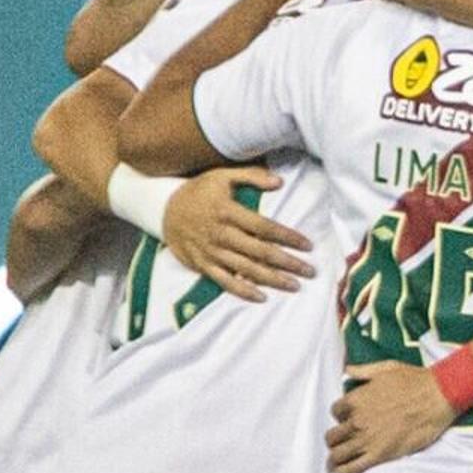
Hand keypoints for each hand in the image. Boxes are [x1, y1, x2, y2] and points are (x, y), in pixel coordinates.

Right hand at [163, 166, 314, 294]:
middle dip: (287, 262)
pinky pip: (224, 281)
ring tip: (294, 286)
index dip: (287, 237)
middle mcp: (220, 233)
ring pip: (246, 269)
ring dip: (272, 279)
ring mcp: (211, 251)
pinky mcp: (202, 264)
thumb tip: (279, 182)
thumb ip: (251, 176)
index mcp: (227, 211)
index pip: (264, 227)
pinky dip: (243, 291)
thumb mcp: (221, 175)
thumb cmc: (198, 191)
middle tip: (310, 271)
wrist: (162, 208)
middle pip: (259, 251)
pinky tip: (262, 297)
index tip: (308, 245)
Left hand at [329, 359, 457, 472]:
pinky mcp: (379, 454)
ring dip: (334, 458)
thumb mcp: (385, 368)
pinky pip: (353, 467)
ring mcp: (367, 439)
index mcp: (356, 399)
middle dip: (334, 439)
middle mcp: (357, 420)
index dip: (341, 416)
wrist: (437, 396)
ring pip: (338, 454)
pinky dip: (343, 472)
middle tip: (340, 443)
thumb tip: (347, 370)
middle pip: (332, 436)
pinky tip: (341, 472)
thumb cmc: (414, 381)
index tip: (348, 419)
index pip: (335, 411)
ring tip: (335, 462)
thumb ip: (362, 371)